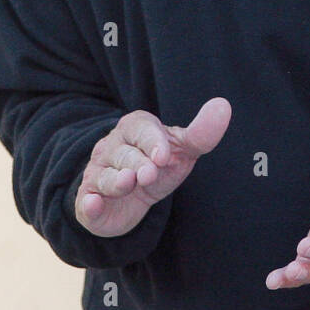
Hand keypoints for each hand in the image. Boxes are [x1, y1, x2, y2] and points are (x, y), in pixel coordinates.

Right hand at [75, 98, 231, 236]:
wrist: (133, 199)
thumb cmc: (159, 165)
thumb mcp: (181, 149)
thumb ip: (201, 132)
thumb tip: (223, 105)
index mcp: (134, 128)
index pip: (141, 129)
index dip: (153, 142)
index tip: (164, 156)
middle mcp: (111, 147)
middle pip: (124, 154)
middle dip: (137, 163)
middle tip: (149, 173)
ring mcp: (97, 173)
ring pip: (105, 177)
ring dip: (116, 181)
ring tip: (129, 183)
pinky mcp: (89, 201)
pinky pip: (86, 201)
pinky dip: (89, 203)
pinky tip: (93, 203)